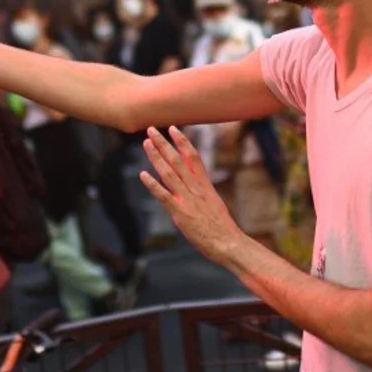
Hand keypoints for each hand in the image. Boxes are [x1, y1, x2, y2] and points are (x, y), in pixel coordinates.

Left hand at [139, 127, 243, 266]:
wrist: (228, 242)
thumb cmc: (221, 227)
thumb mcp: (214, 202)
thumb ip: (203, 190)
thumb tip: (196, 182)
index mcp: (205, 185)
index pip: (193, 157)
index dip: (182, 141)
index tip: (173, 128)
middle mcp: (195, 188)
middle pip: (178, 160)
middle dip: (164, 143)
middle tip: (151, 129)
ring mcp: (187, 200)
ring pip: (169, 173)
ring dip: (156, 157)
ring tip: (146, 144)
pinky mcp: (180, 213)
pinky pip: (164, 196)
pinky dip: (153, 184)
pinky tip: (143, 174)